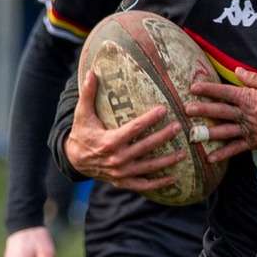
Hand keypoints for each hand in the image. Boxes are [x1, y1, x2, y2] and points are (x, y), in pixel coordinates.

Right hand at [63, 68, 185, 189]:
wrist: (74, 160)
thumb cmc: (82, 133)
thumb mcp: (82, 114)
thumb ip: (88, 94)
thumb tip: (91, 72)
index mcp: (109, 141)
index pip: (134, 129)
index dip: (149, 119)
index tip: (164, 109)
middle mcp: (117, 159)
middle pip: (145, 147)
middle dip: (164, 137)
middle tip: (179, 127)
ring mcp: (121, 173)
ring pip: (148, 167)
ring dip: (167, 161)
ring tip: (183, 153)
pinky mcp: (123, 182)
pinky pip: (143, 185)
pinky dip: (158, 184)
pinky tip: (173, 179)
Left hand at [186, 68, 256, 164]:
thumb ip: (254, 78)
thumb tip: (237, 70)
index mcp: (248, 98)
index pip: (225, 92)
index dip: (209, 89)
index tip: (193, 88)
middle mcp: (244, 114)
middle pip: (220, 111)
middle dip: (203, 110)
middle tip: (186, 109)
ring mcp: (247, 130)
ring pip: (224, 130)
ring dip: (208, 132)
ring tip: (193, 134)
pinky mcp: (251, 142)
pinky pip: (234, 149)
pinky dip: (223, 154)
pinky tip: (210, 158)